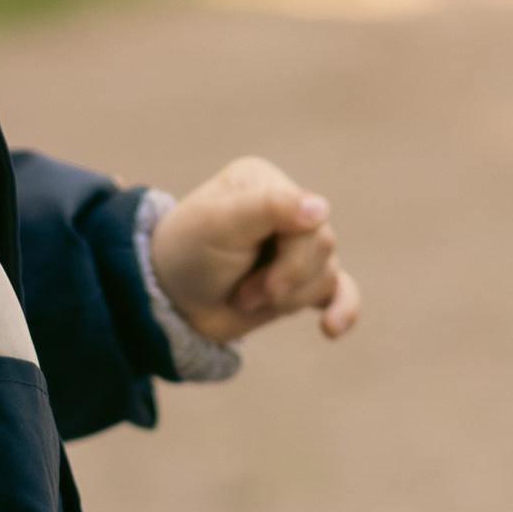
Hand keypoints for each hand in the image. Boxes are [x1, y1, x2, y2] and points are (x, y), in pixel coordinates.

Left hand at [150, 153, 360, 344]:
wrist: (169, 302)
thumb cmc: (187, 253)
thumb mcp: (217, 224)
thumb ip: (267, 208)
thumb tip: (321, 209)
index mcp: (266, 183)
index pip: (309, 218)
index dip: (287, 259)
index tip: (245, 283)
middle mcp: (289, 210)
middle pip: (322, 247)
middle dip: (282, 281)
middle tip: (240, 294)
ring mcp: (299, 247)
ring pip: (328, 274)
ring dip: (287, 300)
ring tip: (245, 300)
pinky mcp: (303, 281)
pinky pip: (342, 290)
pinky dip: (344, 308)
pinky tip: (332, 328)